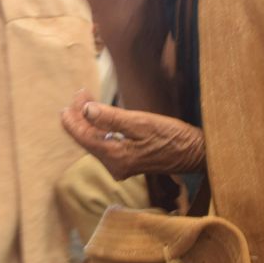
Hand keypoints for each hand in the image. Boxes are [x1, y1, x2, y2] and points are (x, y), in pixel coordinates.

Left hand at [59, 89, 202, 179]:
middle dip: (80, 117)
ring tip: (86, 101)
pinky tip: (100, 118)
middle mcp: (114, 166)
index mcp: (115, 157)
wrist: (194, 153)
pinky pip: (105, 145)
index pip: (84, 137)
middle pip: (87, 141)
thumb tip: (86, 110)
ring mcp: (120, 167)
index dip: (73, 119)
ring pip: (95, 143)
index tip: (69, 102)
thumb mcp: (141, 122)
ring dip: (89, 123)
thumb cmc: (171, 136)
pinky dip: (100, 130)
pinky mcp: (126, 164)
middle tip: (80, 95)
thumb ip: (111, 118)